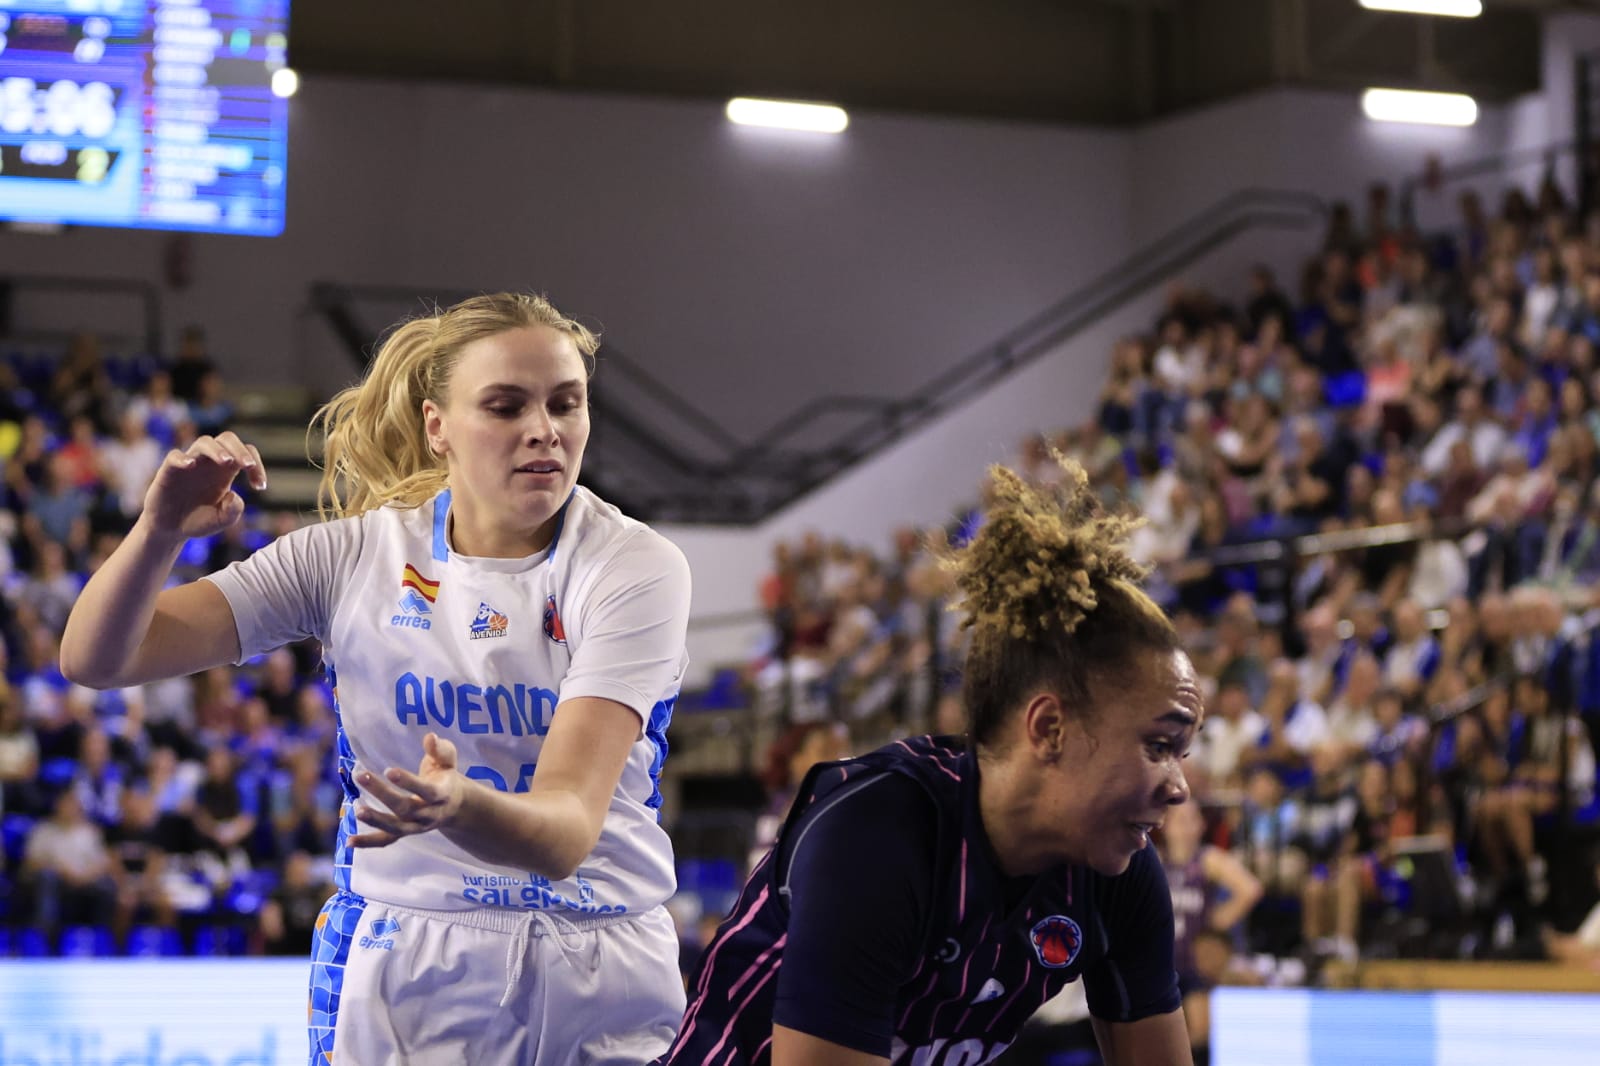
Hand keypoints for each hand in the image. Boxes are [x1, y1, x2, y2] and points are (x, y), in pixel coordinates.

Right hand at [141, 431, 266, 539]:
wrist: (171, 529)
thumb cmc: (198, 520)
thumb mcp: (221, 520)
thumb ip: (232, 511)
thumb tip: (233, 495)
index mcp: (226, 470)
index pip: (246, 454)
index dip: (257, 465)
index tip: (260, 487)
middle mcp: (209, 462)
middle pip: (227, 439)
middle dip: (240, 449)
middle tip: (248, 465)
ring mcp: (190, 463)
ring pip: (204, 442)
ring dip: (217, 450)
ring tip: (227, 462)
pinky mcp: (169, 470)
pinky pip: (174, 456)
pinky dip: (182, 458)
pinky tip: (191, 465)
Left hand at [351, 733, 465, 847]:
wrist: (453, 806)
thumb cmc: (445, 776)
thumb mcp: (447, 761)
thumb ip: (440, 750)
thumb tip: (429, 737)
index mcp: (441, 794)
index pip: (426, 791)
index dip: (408, 782)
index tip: (389, 771)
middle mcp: (429, 814)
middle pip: (406, 808)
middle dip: (383, 793)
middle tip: (361, 776)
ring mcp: (416, 826)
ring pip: (396, 827)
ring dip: (376, 820)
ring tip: (357, 810)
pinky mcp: (405, 832)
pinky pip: (387, 840)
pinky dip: (368, 842)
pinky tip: (349, 841)